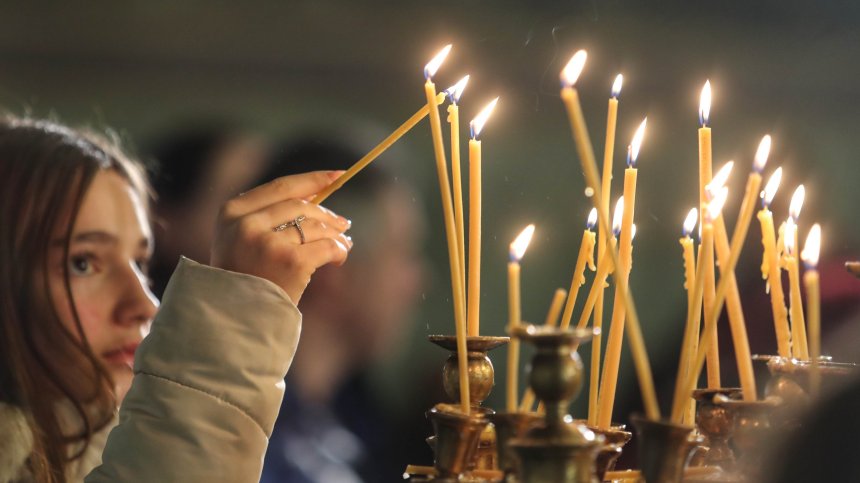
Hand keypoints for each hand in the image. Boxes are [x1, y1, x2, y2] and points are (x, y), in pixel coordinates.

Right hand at [211, 170, 352, 303]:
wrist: (236, 322)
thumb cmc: (243, 281)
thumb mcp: (239, 241)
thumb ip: (266, 217)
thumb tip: (316, 196)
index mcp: (231, 212)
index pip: (280, 187)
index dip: (313, 180)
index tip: (338, 176)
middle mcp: (247, 224)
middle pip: (301, 206)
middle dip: (327, 214)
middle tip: (343, 224)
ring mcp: (268, 242)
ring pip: (315, 227)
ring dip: (335, 234)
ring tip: (344, 243)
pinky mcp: (290, 261)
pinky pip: (326, 247)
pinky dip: (338, 250)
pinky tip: (340, 257)